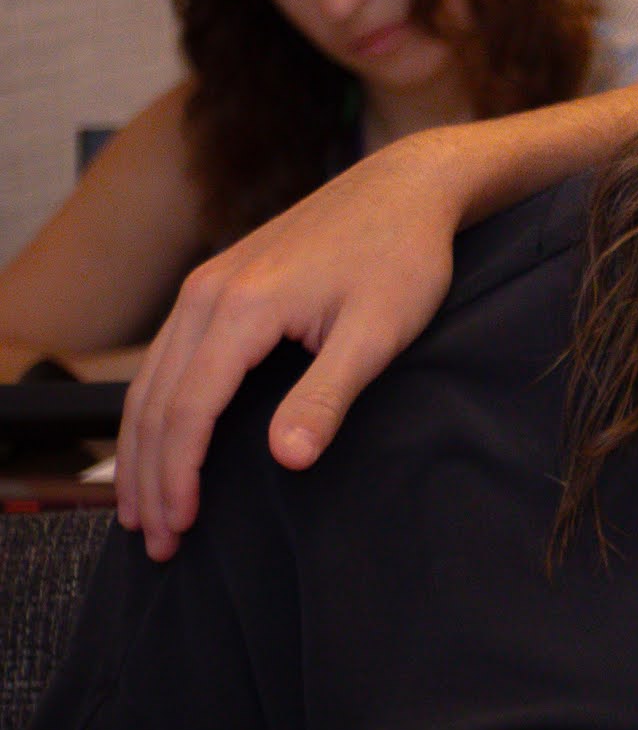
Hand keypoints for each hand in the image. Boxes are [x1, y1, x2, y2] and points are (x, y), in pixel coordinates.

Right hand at [114, 133, 475, 558]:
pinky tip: (158, 445)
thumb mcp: (379, 332)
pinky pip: (164, 359)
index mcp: (241, 310)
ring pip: (148, 382)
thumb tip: (285, 460)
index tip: (181, 530)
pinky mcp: (216, 284)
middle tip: (153, 541)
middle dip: (146, 477)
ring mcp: (205, 286)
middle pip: (153, 402)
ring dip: (140, 450)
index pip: (187, 410)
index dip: (180, 476)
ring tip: (142, 510)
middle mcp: (206, 295)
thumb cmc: (402, 258)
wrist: (405, 187)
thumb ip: (328, 395)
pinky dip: (153, 410)